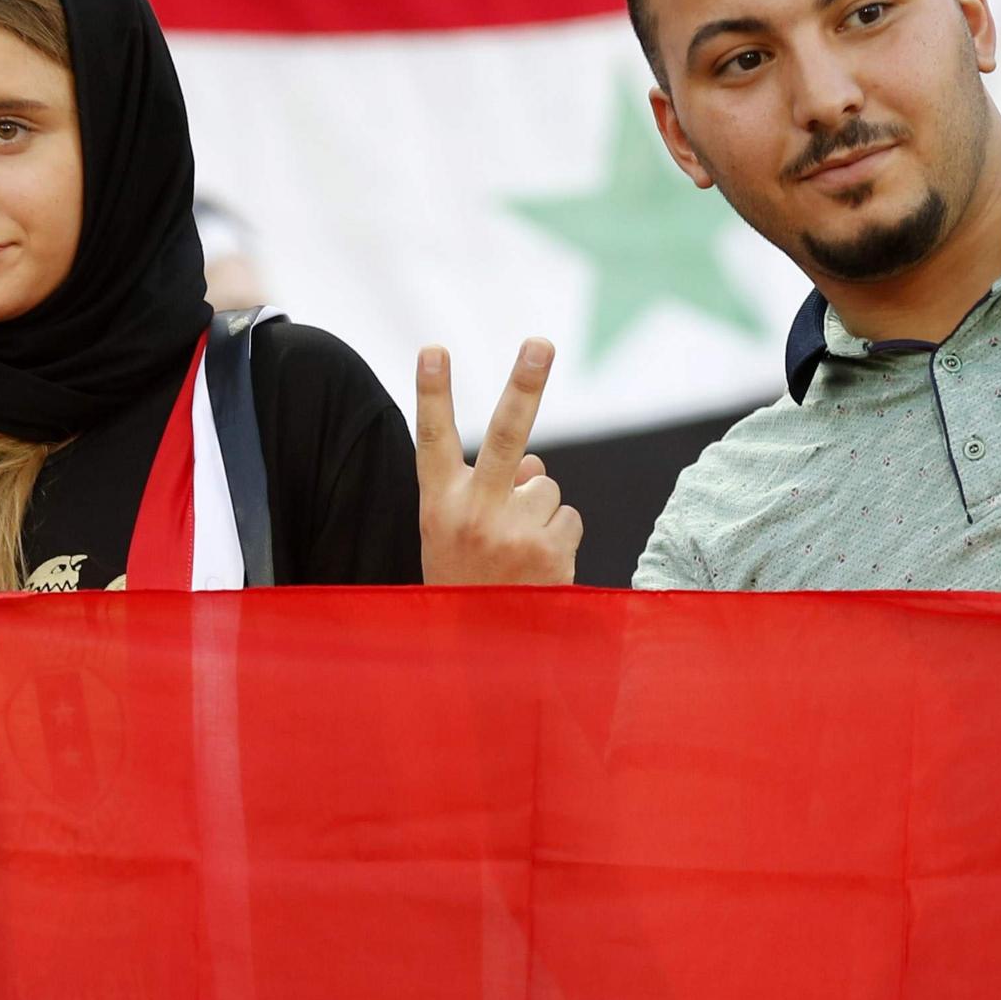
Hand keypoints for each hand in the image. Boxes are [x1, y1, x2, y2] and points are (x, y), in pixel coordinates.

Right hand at [417, 339, 581, 585]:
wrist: (482, 657)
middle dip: (524, 383)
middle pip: (506, 434)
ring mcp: (514, 532)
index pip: (432, 438)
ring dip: (539, 512)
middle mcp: (473, 513)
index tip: (434, 348)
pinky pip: (568, 517)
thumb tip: (540, 463)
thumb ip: (489, 489)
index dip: (433, 391)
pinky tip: (537, 569)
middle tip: (541, 342)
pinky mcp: (550, 550)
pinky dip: (558, 537)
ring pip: (547, 486)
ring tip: (516, 554)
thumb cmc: (466, 583)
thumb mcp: (456, 534)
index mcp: (438, 504)